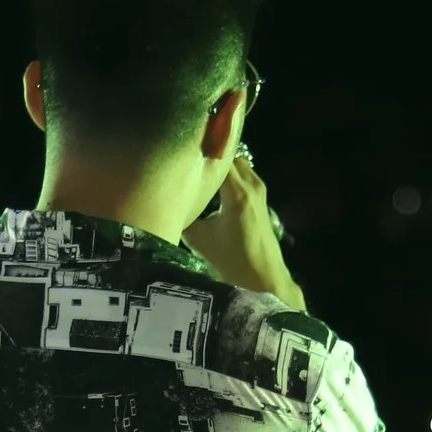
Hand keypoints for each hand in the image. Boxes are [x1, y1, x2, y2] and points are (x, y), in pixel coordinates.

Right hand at [185, 149, 301, 308]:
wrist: (264, 279)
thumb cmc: (232, 263)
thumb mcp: (199, 239)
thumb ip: (184, 215)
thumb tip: (167, 200)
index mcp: (237, 193)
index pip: (215, 156)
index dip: (195, 152)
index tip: (177, 153)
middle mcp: (252, 185)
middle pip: (226, 155)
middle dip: (207, 156)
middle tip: (184, 162)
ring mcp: (259, 190)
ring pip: (235, 163)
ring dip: (218, 165)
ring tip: (195, 171)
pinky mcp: (260, 198)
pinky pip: (241, 174)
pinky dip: (227, 175)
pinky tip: (210, 186)